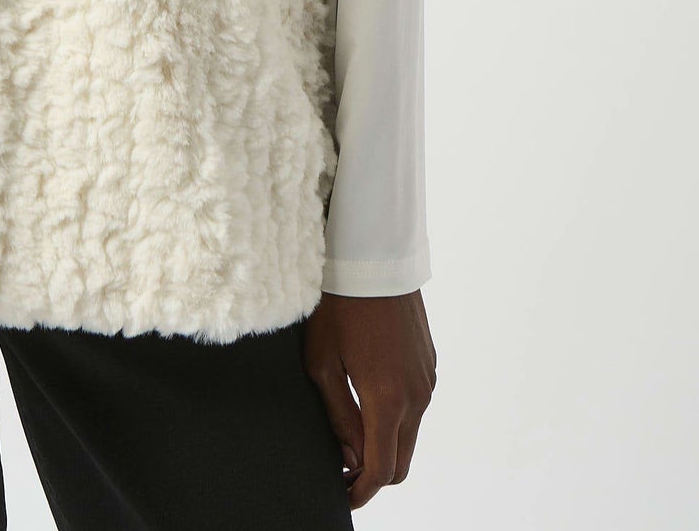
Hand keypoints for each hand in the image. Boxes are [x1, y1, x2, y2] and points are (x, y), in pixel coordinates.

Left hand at [303, 289, 435, 508]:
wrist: (374, 257)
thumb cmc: (339, 305)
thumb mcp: (323, 362)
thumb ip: (339, 416)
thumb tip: (348, 458)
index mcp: (387, 399)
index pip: (381, 470)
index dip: (360, 491)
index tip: (341, 494)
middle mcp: (416, 396)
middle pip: (401, 462)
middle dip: (374, 475)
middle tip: (342, 469)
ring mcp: (427, 380)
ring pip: (410, 434)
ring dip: (385, 444)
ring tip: (351, 433)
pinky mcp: (429, 365)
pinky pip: (416, 407)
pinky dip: (396, 417)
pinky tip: (368, 399)